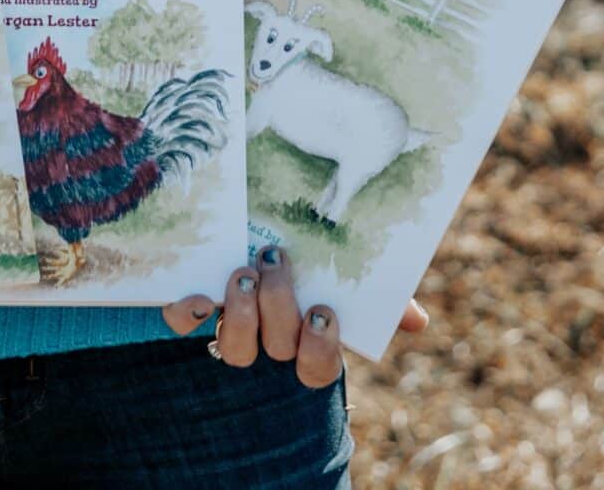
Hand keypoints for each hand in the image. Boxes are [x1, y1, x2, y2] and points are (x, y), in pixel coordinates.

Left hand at [162, 247, 427, 383]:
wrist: (253, 236)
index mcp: (309, 341)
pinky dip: (189, 312)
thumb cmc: (311, 264)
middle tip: (274, 260)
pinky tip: (200, 293)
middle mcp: (270, 346)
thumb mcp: (347, 278)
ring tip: (242, 271)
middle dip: (277, 307)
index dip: (319, 347)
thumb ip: (382, 298)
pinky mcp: (195, 315)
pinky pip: (185, 325)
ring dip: (241, 312)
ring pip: (236, 348)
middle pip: (276, 347)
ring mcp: (232, 333)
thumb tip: (418, 321)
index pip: (318, 367)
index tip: (322, 311)